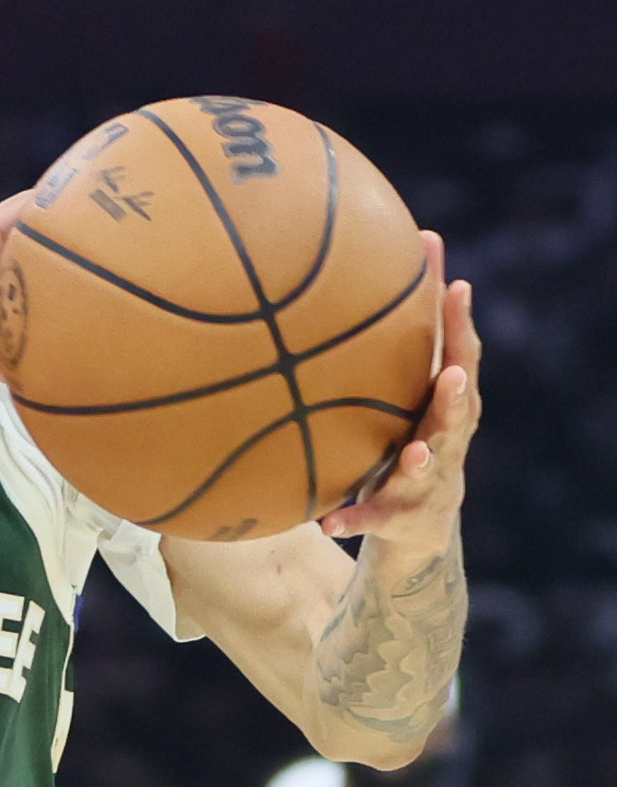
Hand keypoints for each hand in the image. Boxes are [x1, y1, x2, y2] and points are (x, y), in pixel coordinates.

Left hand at [319, 244, 476, 550]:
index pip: (461, 358)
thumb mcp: (411, 392)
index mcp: (447, 405)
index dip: (460, 324)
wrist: (421, 522)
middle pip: (456, 414)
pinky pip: (370, 518)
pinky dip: (351, 519)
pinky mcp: (395, 516)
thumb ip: (403, 343)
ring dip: (419, 458)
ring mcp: (423, 481)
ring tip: (413, 450)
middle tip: (454, 374)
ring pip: (425, 468)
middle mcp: (444, 440)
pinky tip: (326, 523)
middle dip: (456, 395)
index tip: (457, 286)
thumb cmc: (414, 435)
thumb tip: (383, 263)